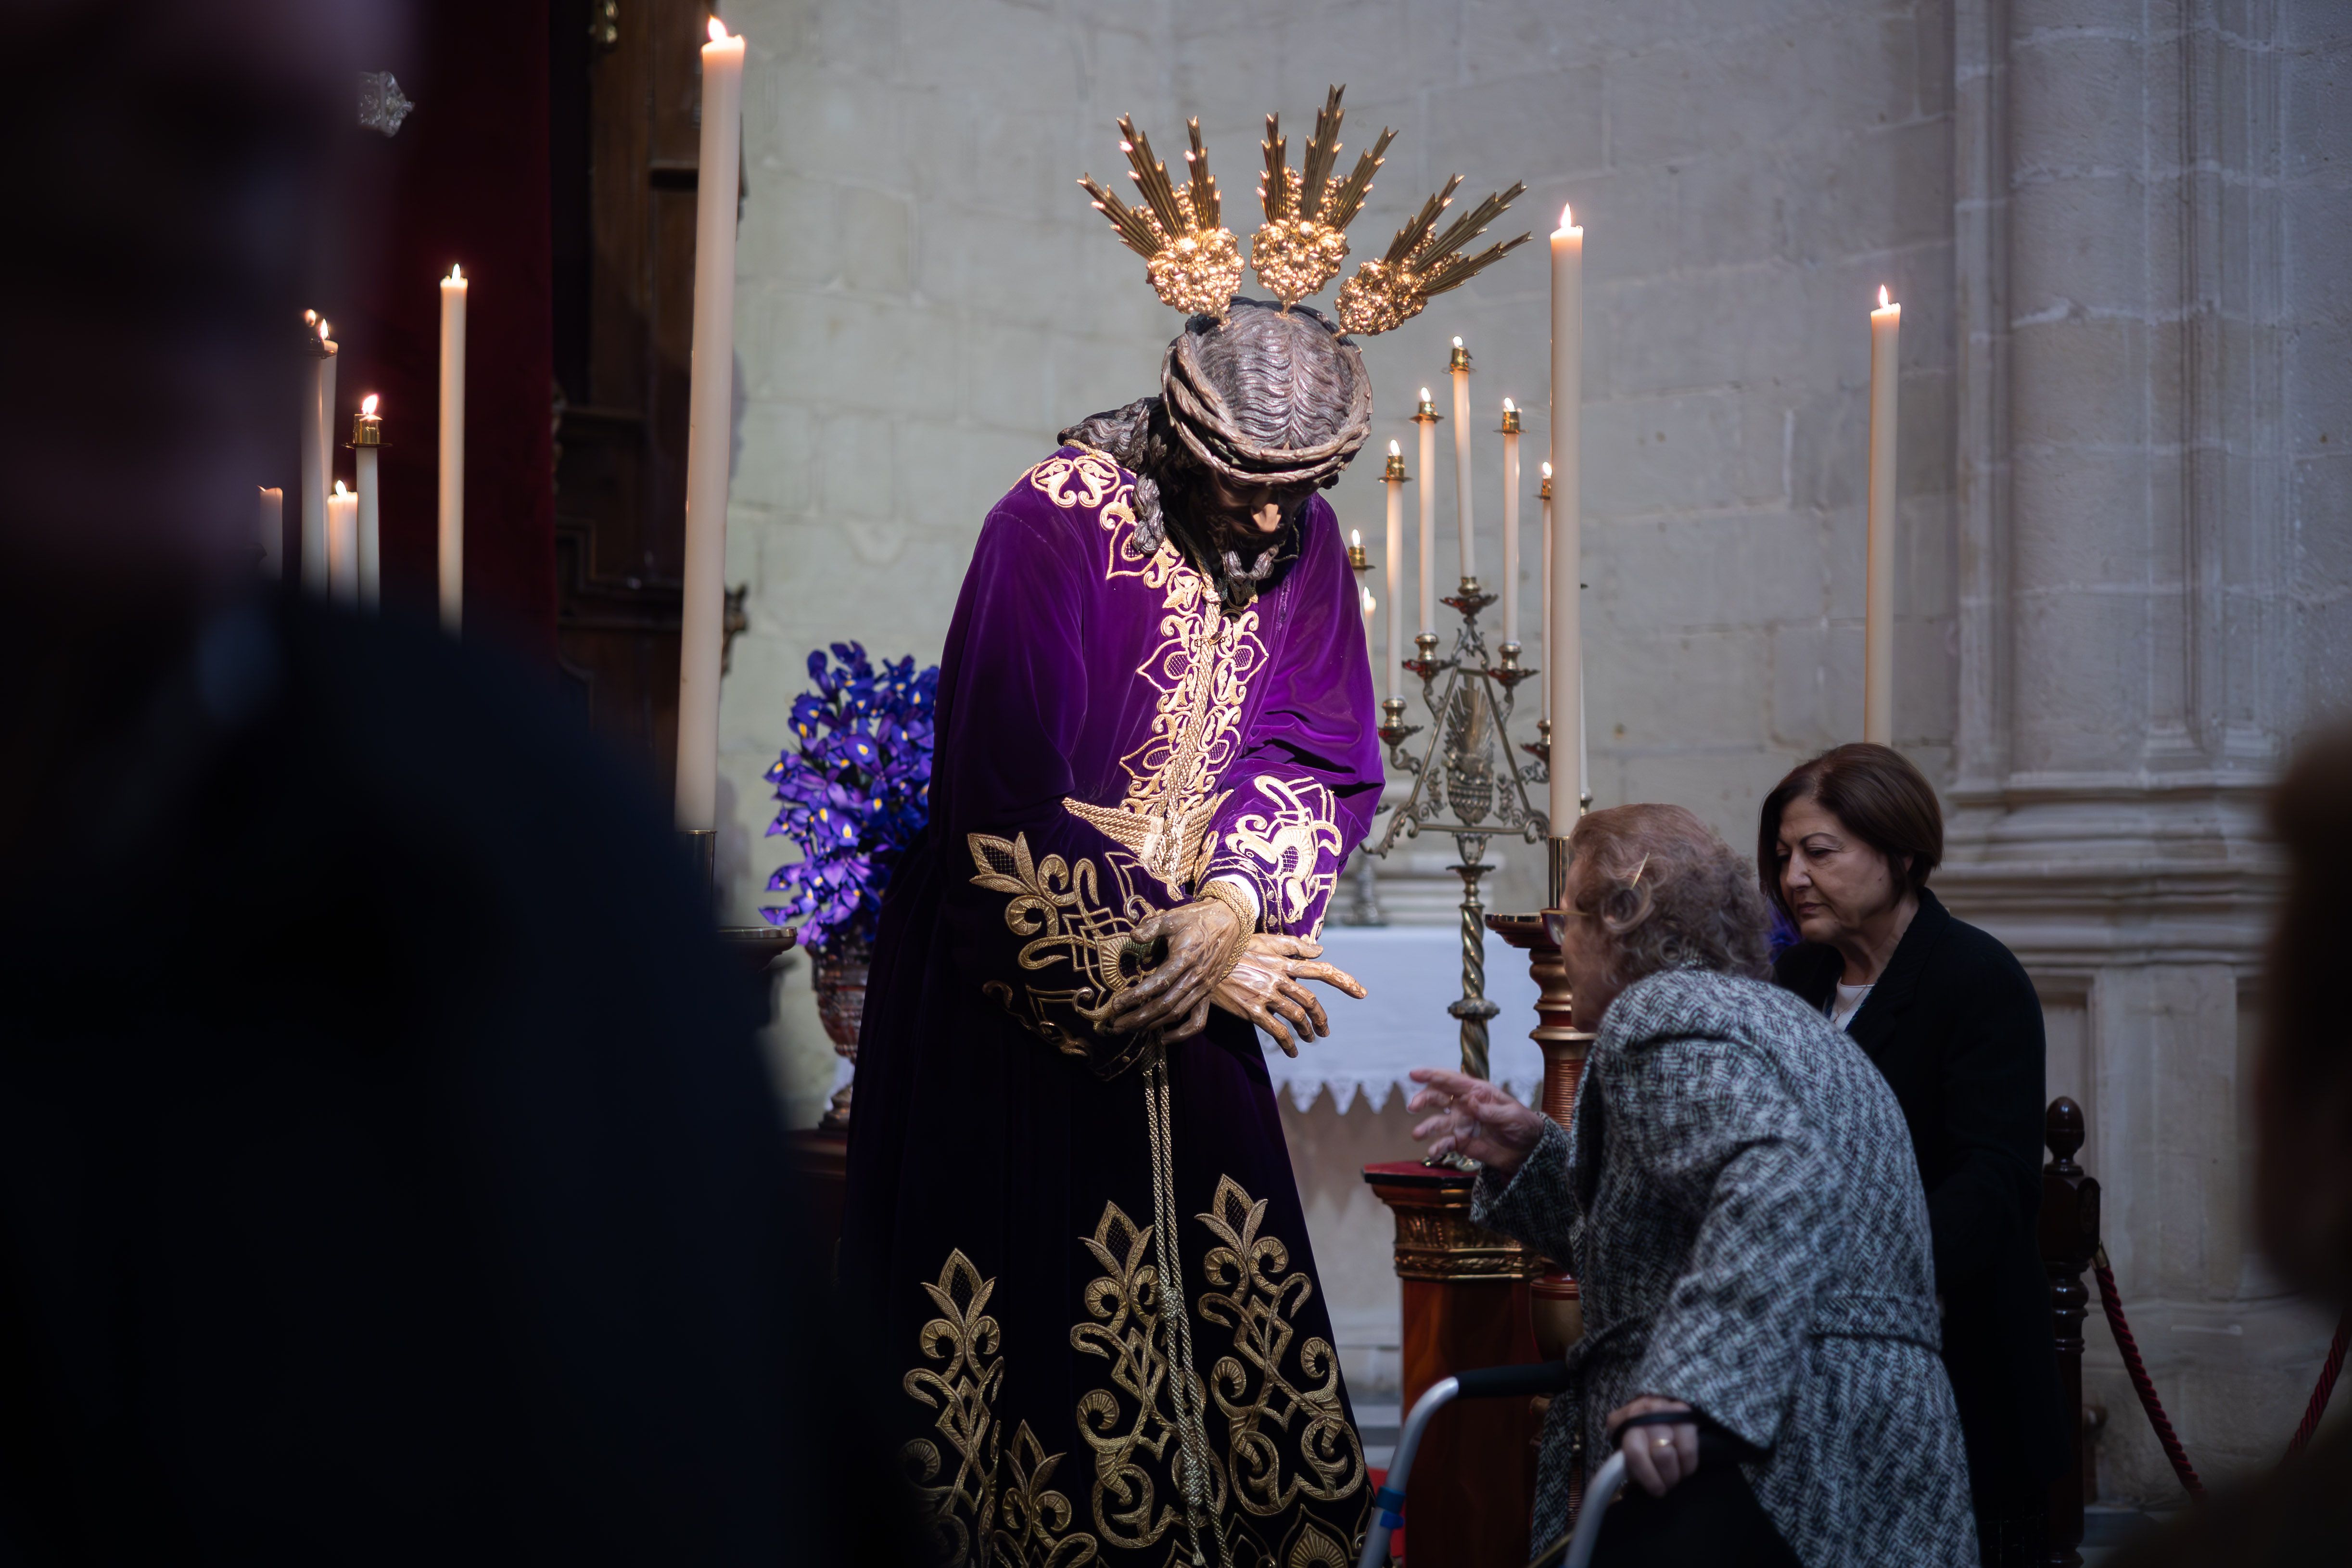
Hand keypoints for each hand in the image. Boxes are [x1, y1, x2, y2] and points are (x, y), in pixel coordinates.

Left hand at [1100, 896, 1244, 1039]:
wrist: (1228, 922)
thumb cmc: (1197, 919)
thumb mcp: (1173, 917)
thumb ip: (1152, 927)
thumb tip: (1133, 935)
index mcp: (1184, 958)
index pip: (1157, 983)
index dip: (1135, 996)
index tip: (1115, 1004)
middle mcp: (1195, 977)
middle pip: (1164, 1005)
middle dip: (1138, 1017)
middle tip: (1116, 1024)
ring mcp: (1204, 988)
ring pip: (1177, 1014)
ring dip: (1153, 1025)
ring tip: (1131, 1029)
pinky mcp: (1209, 994)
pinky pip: (1198, 1021)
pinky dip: (1182, 1034)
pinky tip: (1164, 1037)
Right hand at [1212, 935, 1365, 1055]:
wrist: (1205, 960)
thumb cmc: (1236, 949)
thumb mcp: (1265, 941)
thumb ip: (1294, 945)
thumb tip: (1320, 948)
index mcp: (1283, 961)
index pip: (1320, 970)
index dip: (1344, 981)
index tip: (1362, 992)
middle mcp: (1278, 978)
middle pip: (1311, 1000)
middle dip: (1321, 1017)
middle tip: (1325, 1030)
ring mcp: (1265, 994)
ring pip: (1297, 1016)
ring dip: (1308, 1031)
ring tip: (1310, 1039)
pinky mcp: (1252, 1009)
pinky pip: (1277, 1031)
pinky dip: (1289, 1043)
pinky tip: (1292, 1050)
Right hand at [1406, 1068, 1546, 1177]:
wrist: (1528, 1150)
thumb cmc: (1523, 1124)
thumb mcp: (1511, 1115)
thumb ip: (1490, 1110)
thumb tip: (1470, 1101)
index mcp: (1477, 1092)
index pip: (1451, 1080)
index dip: (1432, 1075)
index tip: (1414, 1074)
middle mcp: (1465, 1105)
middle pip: (1438, 1097)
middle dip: (1424, 1099)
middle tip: (1414, 1106)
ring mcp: (1461, 1124)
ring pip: (1438, 1122)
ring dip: (1427, 1127)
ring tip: (1418, 1134)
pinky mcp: (1461, 1142)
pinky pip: (1445, 1143)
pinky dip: (1437, 1147)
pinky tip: (1433, 1152)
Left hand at [1606, 1397, 1698, 1497]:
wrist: (1654, 1405)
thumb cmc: (1637, 1433)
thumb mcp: (1624, 1443)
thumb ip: (1625, 1461)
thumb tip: (1635, 1489)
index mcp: (1621, 1422)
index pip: (1635, 1454)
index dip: (1648, 1477)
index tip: (1656, 1490)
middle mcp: (1642, 1412)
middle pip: (1660, 1455)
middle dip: (1666, 1478)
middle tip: (1667, 1486)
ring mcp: (1663, 1409)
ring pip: (1674, 1452)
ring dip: (1676, 1473)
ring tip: (1675, 1478)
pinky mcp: (1684, 1411)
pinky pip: (1689, 1447)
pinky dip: (1688, 1465)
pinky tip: (1684, 1468)